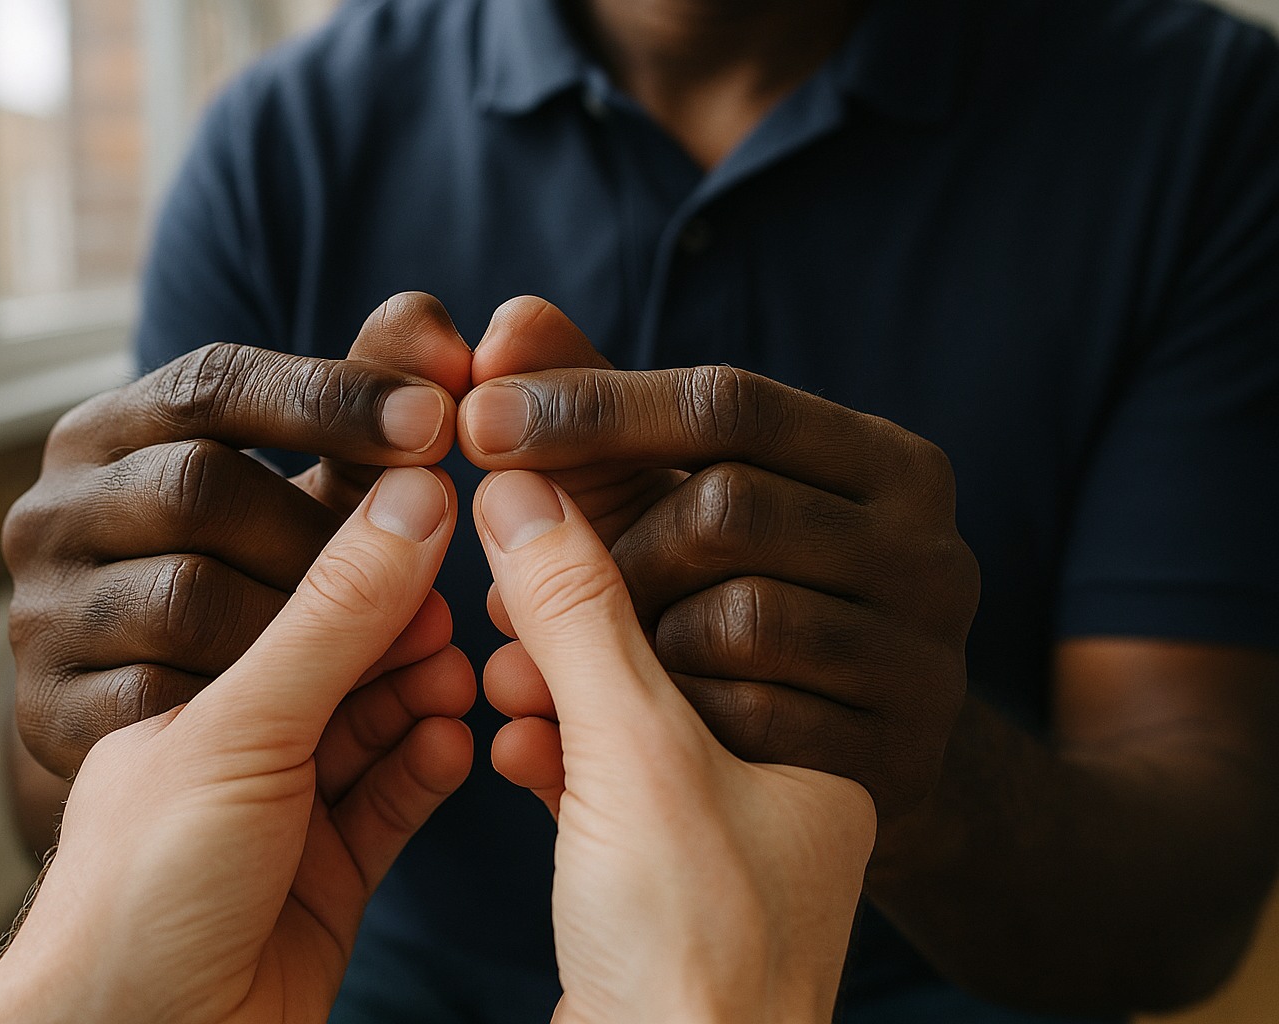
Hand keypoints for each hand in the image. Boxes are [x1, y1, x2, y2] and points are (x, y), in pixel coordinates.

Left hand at [0, 467, 473, 1023]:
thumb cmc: (142, 894)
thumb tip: (408, 499)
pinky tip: (454, 746)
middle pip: (343, 671)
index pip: (291, 608)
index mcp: (191, 702)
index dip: (364, 571)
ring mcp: (286, 821)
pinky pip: (392, 809)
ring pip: (375, 737)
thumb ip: (333, 617)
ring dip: (423, 703)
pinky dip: (427, 773)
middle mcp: (239, 756)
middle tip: (456, 618)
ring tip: (461, 684)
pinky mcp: (331, 884)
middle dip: (403, 640)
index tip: (431, 528)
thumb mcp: (243, 729)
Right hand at [3, 293, 470, 775]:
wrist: (162, 718)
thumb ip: (376, 407)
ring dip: (307, 623)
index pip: (212, 383)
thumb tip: (448, 334)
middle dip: (324, 529)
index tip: (436, 420)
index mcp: (106, 433)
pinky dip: (265, 706)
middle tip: (416, 565)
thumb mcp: (314, 486)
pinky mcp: (49, 715)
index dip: (331, 397)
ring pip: (187, 600)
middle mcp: (51, 513)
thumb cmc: (257, 571)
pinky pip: (171, 702)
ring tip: (388, 641)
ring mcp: (41, 616)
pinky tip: (332, 709)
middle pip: (197, 488)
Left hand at [460, 297, 980, 815]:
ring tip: (566, 656)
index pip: (729, 401)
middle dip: (605, 548)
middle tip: (521, 586)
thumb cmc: (743, 592)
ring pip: (736, 620)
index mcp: (893, 465)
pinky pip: (747, 722)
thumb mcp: (684, 496)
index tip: (479, 419)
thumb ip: (602, 411)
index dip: (594, 406)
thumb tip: (507, 323)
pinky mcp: (901, 758)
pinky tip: (617, 723)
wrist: (846, 752)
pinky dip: (661, 720)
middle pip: (727, 509)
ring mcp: (930, 664)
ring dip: (626, 640)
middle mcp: (935, 555)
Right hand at [474, 470, 875, 1023]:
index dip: (626, 562)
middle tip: (506, 598)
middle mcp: (778, 792)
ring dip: (553, 695)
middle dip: (575, 631)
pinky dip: (552, 763)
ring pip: (621, 727)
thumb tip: (522, 491)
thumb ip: (580, 618)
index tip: (546, 519)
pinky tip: (515, 751)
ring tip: (502, 681)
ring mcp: (715, 847)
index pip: (719, 603)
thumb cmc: (694, 961)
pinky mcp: (652, 893)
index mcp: (817, 745)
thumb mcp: (635, 758)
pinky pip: (599, 795)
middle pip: (663, 662)